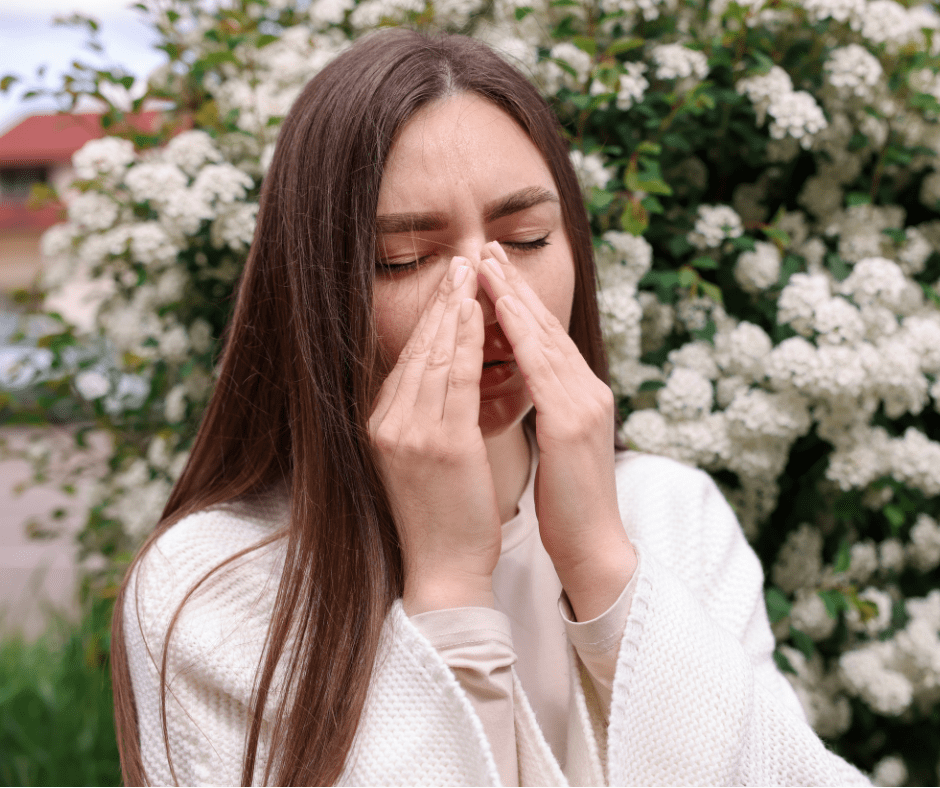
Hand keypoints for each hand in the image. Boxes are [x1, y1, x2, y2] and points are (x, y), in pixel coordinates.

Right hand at [369, 256, 501, 614]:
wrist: (443, 569)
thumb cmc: (442, 516)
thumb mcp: (421, 461)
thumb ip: (423, 418)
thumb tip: (438, 382)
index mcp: (383, 425)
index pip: (407, 359)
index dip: (430, 318)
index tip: (449, 285)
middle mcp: (388, 423)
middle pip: (416, 348)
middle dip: (441, 301)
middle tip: (460, 260)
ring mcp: (408, 432)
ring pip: (432, 355)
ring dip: (453, 308)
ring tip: (469, 271)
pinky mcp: (437, 443)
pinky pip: (452, 378)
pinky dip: (464, 340)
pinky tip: (476, 311)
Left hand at [477, 242, 636, 620]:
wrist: (593, 547)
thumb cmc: (566, 502)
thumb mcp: (555, 444)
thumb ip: (545, 407)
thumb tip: (520, 383)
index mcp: (579, 396)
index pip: (544, 339)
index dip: (518, 302)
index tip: (490, 271)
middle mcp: (587, 390)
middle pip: (546, 326)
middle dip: (514, 284)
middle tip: (486, 248)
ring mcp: (584, 403)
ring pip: (545, 337)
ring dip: (513, 296)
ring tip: (487, 263)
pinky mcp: (572, 423)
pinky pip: (543, 367)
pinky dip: (522, 334)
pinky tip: (501, 309)